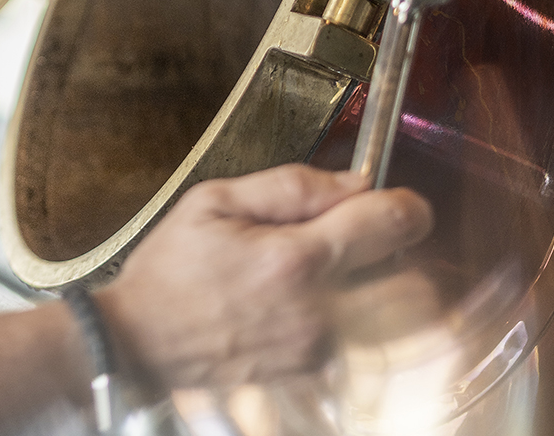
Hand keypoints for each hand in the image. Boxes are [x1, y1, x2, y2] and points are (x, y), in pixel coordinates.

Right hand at [95, 164, 432, 391]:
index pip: (390, 224)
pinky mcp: (317, 372)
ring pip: (396, 313)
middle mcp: (320, 311)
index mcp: (293, 259)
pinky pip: (366, 337)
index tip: (394, 196)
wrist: (142, 341)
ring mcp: (323, 349)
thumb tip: (354, 183)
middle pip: (412, 276)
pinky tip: (308, 297)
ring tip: (333, 266)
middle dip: (394, 248)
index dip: (404, 202)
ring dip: (381, 283)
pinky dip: (355, 312)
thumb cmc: (171, 269)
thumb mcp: (213, 200)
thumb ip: (290, 186)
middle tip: (355, 230)